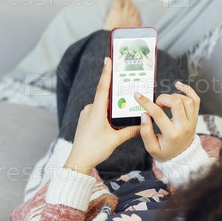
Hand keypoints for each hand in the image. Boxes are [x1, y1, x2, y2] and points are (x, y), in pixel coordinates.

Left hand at [64, 57, 140, 174]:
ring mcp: (86, 115)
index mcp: (96, 111)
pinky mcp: (85, 120)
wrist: (79, 161)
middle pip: (106, 98)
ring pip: (102, 106)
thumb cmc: (95, 150)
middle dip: (117, 95)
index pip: (102, 88)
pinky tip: (113, 120)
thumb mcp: (115, 140)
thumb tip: (143, 125)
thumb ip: (130, 131)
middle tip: (128, 87)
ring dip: (112, 108)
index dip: (106, 72)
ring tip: (124, 109)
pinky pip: (97, 112)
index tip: (108, 59)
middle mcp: (89, 110)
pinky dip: (106, 114)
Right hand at [134, 81, 199, 162]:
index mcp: (171, 134)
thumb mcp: (151, 147)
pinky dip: (187, 90)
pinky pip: (196, 99)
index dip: (146, 102)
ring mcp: (192, 121)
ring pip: (186, 99)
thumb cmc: (165, 151)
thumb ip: (145, 131)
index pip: (158, 113)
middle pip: (175, 102)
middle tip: (157, 105)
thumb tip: (144, 114)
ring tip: (166, 103)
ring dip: (173, 96)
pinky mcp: (196, 117)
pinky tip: (178, 86)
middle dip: (162, 99)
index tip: (137, 96)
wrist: (181, 156)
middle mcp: (184, 126)